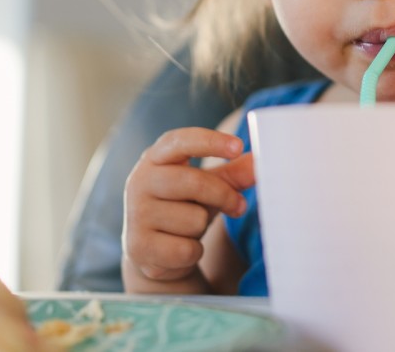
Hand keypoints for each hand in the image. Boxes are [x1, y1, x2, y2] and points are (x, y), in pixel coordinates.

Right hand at [122, 128, 254, 292]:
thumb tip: (258, 161)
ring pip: (193, 219)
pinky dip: (194, 252)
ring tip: (189, 229)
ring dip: (202, 227)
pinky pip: (186, 249)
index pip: (180, 141)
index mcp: (155, 158)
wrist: (152, 252)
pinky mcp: (139, 246)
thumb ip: (232, 174)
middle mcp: (140, 181)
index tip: (238, 146)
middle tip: (239, 206)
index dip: (210, 142)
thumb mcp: (208, 186)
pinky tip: (181, 249)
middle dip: (224, 196)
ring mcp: (136, 214)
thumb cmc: (183, 208)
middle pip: (194, 182)